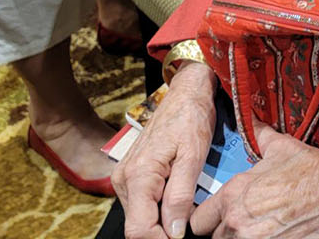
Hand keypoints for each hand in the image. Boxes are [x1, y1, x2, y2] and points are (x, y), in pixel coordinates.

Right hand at [113, 61, 217, 238]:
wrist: (185, 94)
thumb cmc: (192, 119)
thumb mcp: (193, 157)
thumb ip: (180, 196)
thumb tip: (175, 232)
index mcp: (139, 176)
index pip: (138, 230)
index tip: (184, 237)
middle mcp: (124, 179)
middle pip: (138, 226)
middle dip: (164, 232)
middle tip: (191, 223)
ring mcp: (125, 177)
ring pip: (140, 217)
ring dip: (162, 221)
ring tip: (188, 210)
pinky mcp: (131, 175)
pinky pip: (142, 203)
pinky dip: (159, 208)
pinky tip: (179, 199)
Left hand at [188, 126, 318, 238]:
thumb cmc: (312, 169)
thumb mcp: (280, 147)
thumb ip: (260, 136)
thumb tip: (254, 122)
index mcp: (233, 194)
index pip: (198, 220)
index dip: (205, 220)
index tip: (212, 219)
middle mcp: (238, 221)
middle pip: (214, 238)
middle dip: (223, 231)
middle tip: (240, 223)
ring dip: (239, 238)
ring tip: (257, 229)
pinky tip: (272, 233)